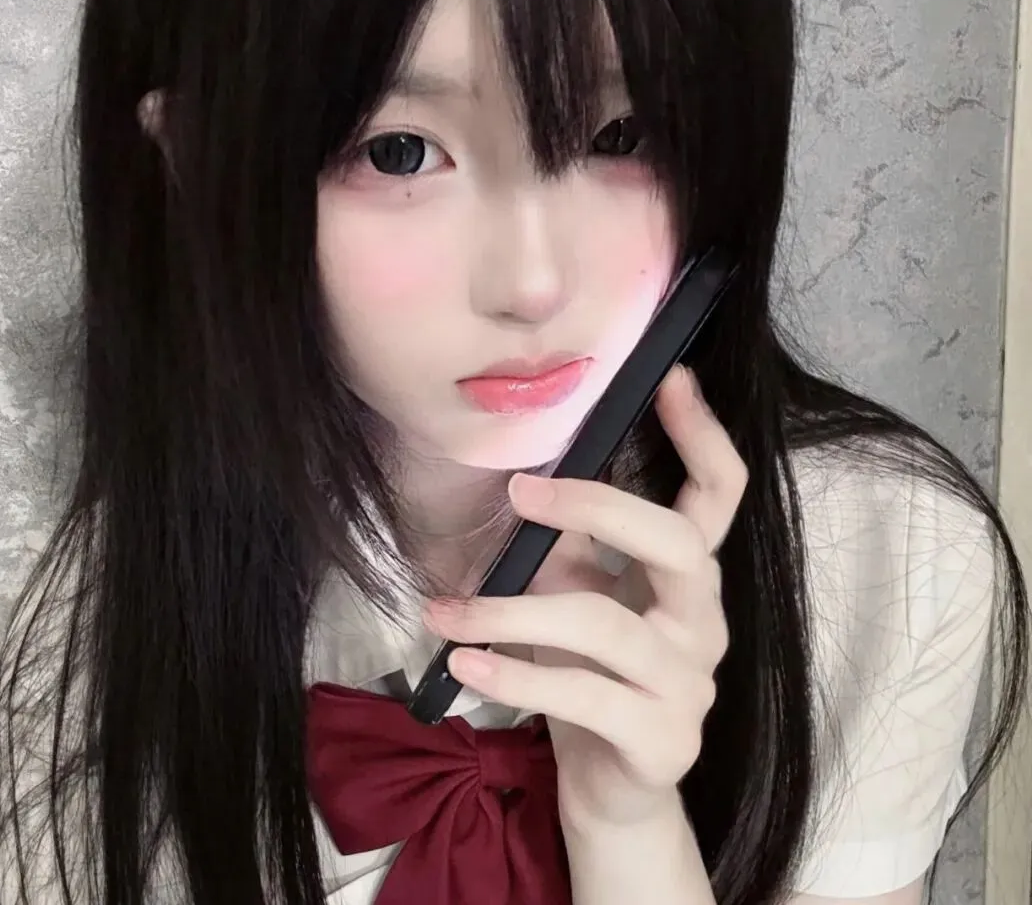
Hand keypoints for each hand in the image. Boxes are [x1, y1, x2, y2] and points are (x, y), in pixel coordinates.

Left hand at [421, 365, 746, 829]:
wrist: (611, 788)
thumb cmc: (590, 674)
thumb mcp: (578, 597)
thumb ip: (569, 543)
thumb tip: (523, 476)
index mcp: (688, 577)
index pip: (719, 494)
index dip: (702, 434)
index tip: (669, 375)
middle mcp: (703, 623)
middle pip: (677, 543)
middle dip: (596, 505)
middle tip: (520, 490)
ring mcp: (689, 685)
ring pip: (603, 623)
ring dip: (508, 610)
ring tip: (444, 612)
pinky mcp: (662, 741)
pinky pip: (582, 695)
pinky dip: (514, 676)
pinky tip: (461, 664)